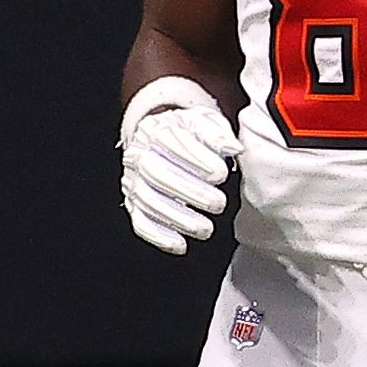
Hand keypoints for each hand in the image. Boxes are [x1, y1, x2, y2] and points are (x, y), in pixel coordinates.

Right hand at [119, 75, 240, 254]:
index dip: (196, 160)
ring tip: (205, 228)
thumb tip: (232, 147)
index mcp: (158, 130)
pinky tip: (179, 244)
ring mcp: (134, 180)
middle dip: (189, 192)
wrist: (160, 137)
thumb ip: (218, 133)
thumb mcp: (205, 122)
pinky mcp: (133, 201)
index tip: (220, 173)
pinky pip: (139, 221)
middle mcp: (140, 154)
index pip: (171, 143)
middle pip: (156, 173)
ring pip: (148, 201)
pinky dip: (158, 236)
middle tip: (218, 203)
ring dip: (177, 218)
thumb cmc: (188, 133)